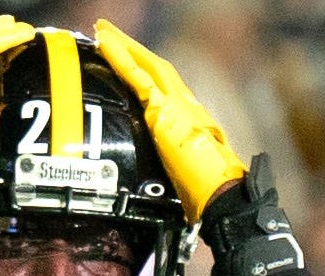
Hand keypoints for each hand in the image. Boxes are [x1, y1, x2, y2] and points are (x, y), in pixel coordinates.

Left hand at [94, 19, 246, 222]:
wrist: (222, 194)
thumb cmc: (210, 192)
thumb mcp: (189, 171)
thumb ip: (177, 159)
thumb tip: (169, 166)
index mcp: (192, 119)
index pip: (166, 87)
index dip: (148, 70)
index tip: (131, 60)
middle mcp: (187, 105)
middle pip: (155, 67)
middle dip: (132, 50)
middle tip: (108, 34)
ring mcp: (177, 105)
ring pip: (146, 65)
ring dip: (123, 46)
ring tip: (102, 32)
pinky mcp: (164, 111)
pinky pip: (136, 77)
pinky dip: (120, 59)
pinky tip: (104, 46)